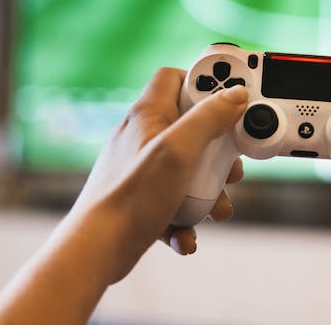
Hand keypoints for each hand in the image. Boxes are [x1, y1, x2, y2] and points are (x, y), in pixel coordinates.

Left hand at [72, 67, 247, 282]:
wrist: (95, 251)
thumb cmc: (132, 197)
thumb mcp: (180, 150)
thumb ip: (209, 118)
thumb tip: (235, 94)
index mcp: (148, 115)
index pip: (175, 78)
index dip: (204, 83)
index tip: (231, 98)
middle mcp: (142, 137)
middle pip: (192, 128)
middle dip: (218, 151)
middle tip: (230, 165)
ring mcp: (141, 169)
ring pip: (188, 170)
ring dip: (207, 192)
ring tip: (215, 209)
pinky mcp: (141, 198)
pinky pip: (173, 201)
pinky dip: (185, 217)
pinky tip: (186, 234)